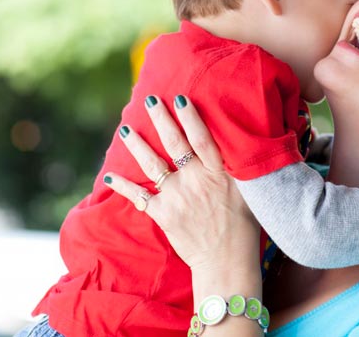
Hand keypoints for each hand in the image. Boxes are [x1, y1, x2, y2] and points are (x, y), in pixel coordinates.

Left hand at [103, 95, 260, 271]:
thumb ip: (239, 168)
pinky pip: (139, 196)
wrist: (225, 260)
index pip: (203, 138)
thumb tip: (239, 143)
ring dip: (137, 145)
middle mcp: (195, 180)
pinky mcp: (163, 214)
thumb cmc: (243, 226)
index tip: (180, 98)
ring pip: (153, 164)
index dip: (191, 117)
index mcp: (218, 173)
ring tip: (125, 129)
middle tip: (150, 100)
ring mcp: (177, 196)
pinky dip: (122, 185)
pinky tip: (109, 175)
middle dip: (161, 119)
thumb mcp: (249, 191)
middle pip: (175, 144)